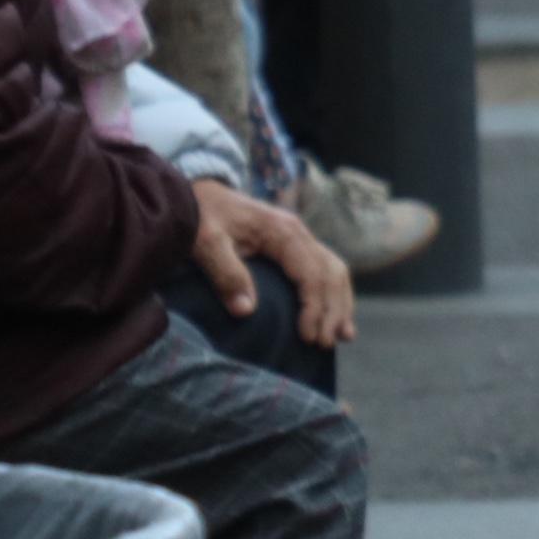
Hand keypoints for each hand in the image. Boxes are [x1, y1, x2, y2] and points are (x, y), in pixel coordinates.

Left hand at [192, 176, 355, 346]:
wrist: (196, 194)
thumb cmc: (199, 218)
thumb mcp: (205, 242)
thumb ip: (226, 273)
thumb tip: (247, 311)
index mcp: (283, 232)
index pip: (312, 273)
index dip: (314, 307)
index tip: (307, 337)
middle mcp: (300, 233)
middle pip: (331, 274)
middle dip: (333, 311)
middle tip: (324, 344)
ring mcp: (300, 238)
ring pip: (335, 271)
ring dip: (341, 304)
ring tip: (342, 337)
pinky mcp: (294, 246)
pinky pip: (326, 269)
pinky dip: (335, 293)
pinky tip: (336, 315)